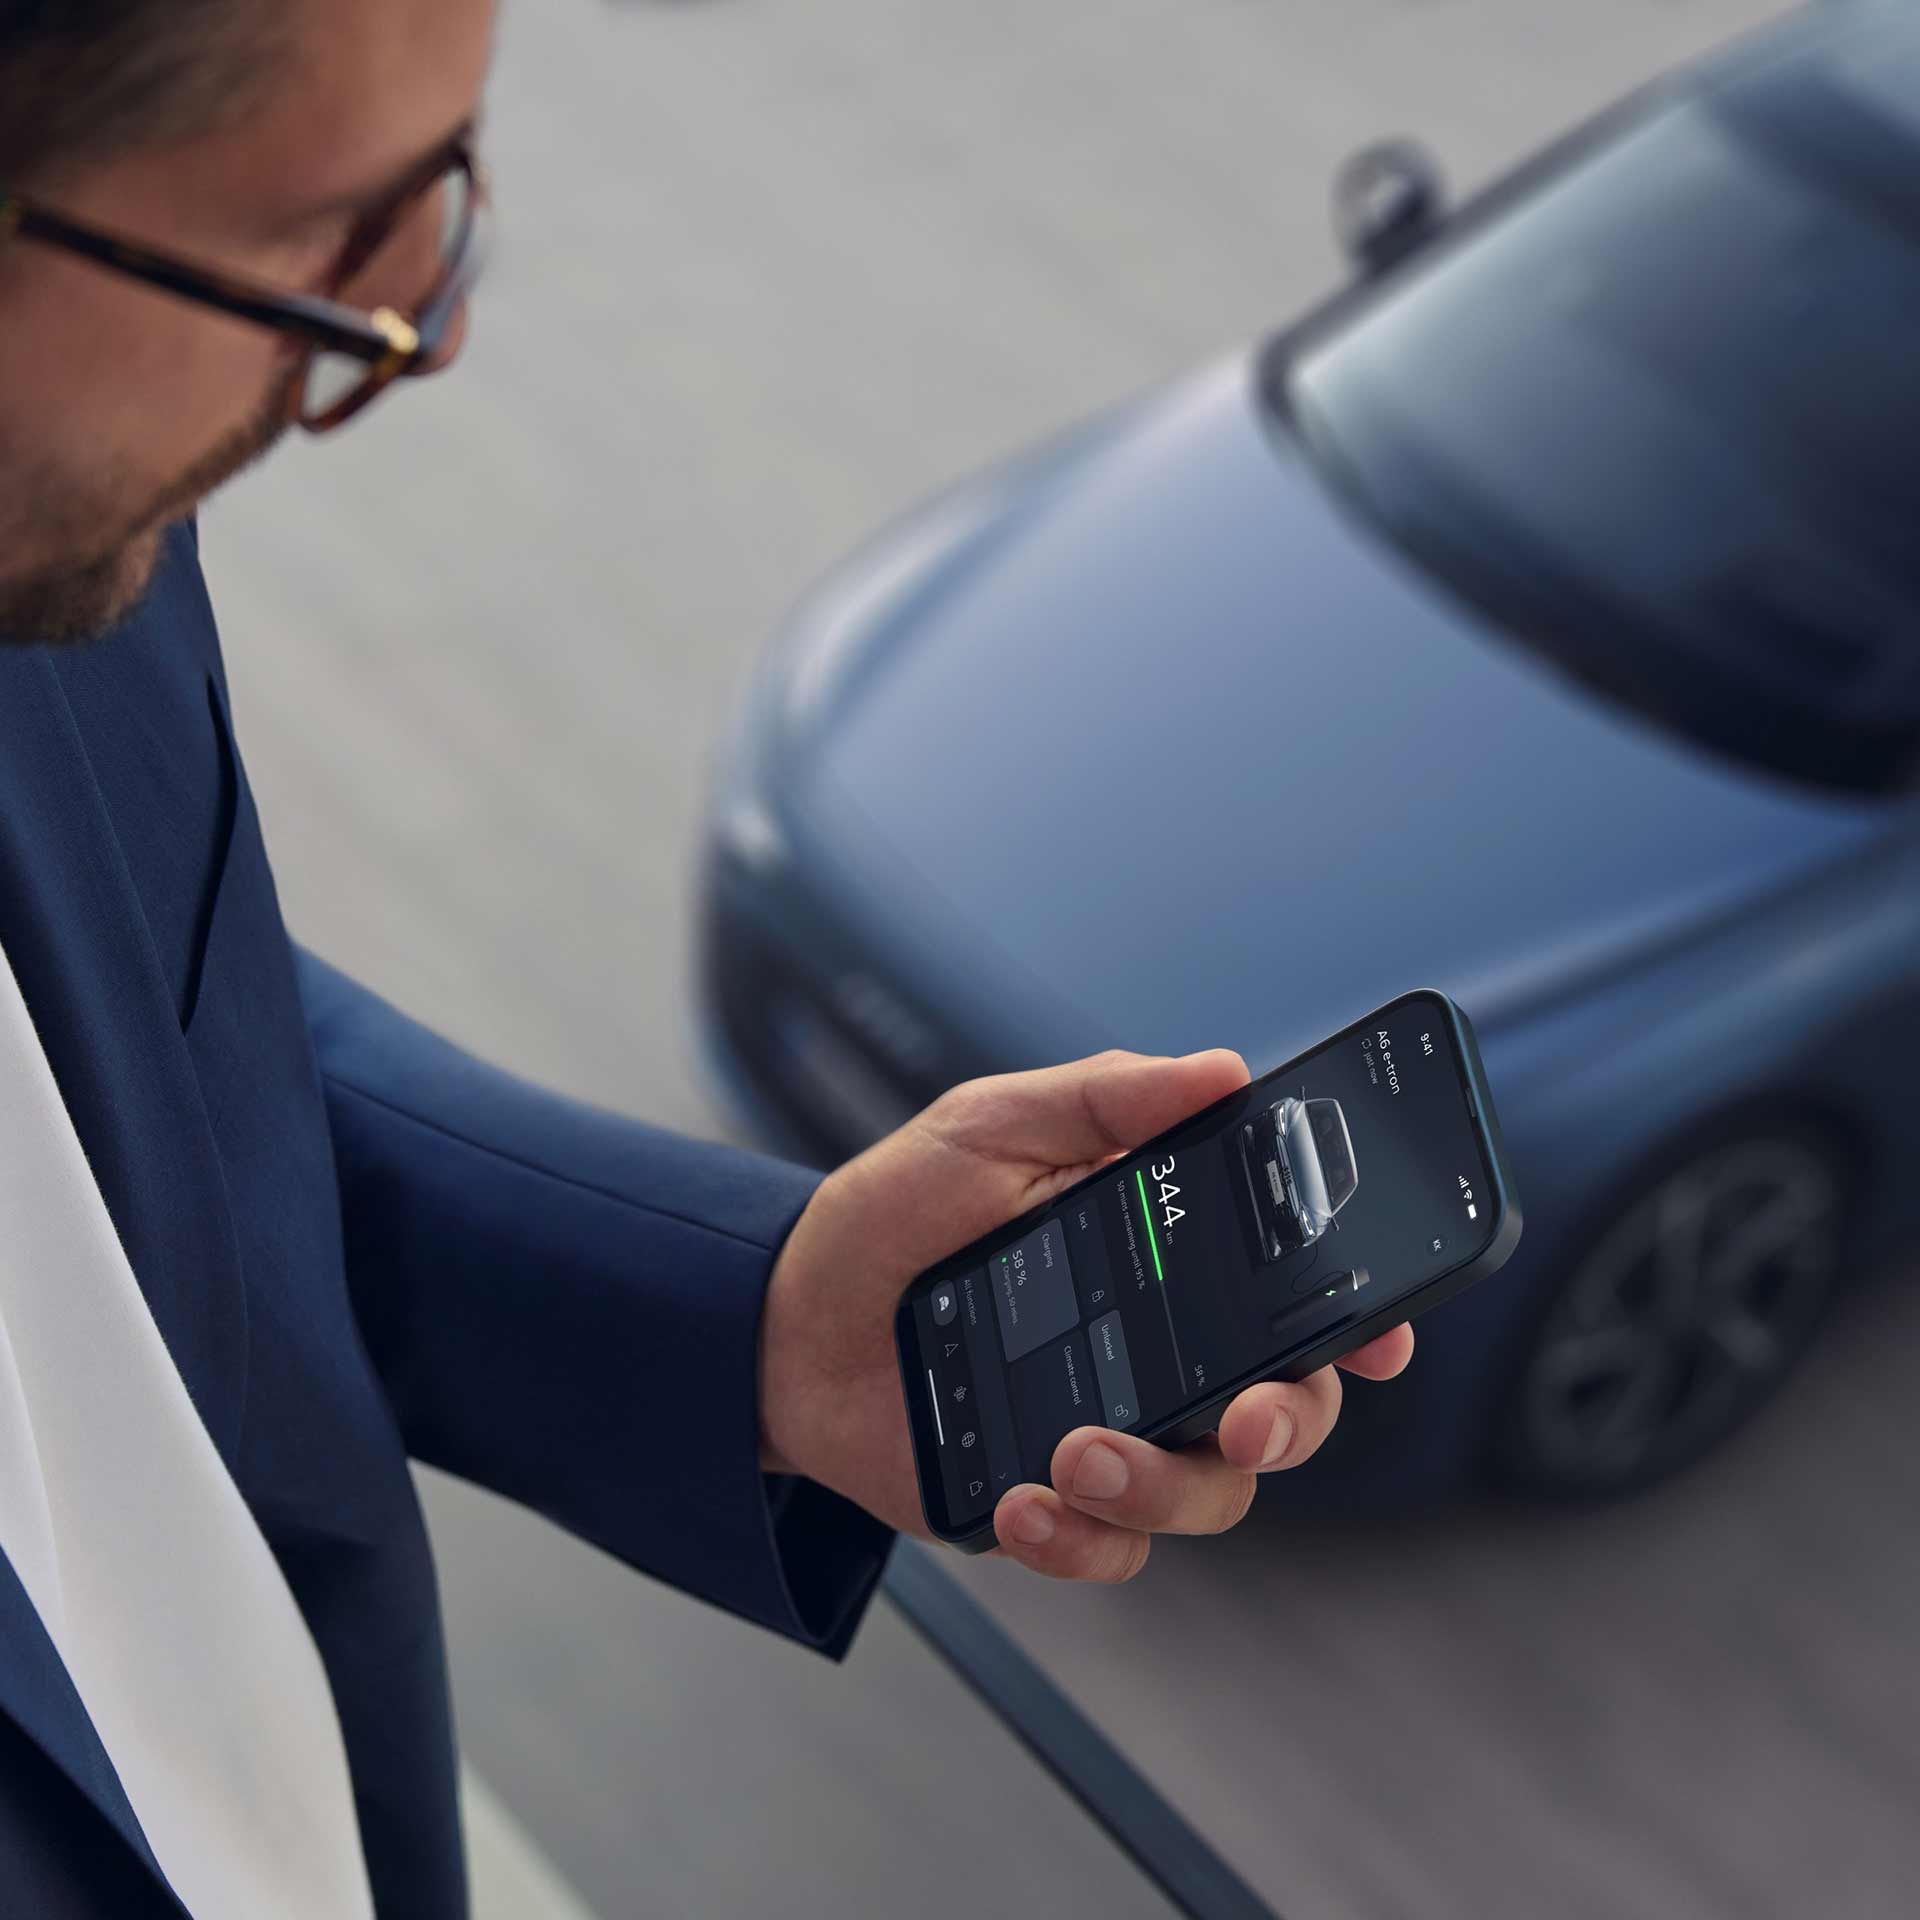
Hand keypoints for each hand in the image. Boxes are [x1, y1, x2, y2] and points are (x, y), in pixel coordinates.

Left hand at [759, 1048, 1413, 1581]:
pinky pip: (1112, 1552)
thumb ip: (1099, 1100)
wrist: (787, 1321)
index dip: (1358, 1319)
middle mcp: (1158, 1348)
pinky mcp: (1052, 1500)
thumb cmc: (894, 1214)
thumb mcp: (987, 1127)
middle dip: (1288, 1423)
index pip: (1292, 1289)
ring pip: (1211, 1495)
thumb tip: (1220, 1070)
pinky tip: (1021, 1503)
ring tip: (1078, 1454)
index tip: (1380, 1337)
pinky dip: (1078, 1542)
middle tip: (1243, 1421)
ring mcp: (1112, 1430)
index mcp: (1164, 1254)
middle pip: (1285, 1408)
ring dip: (1164, 1487)